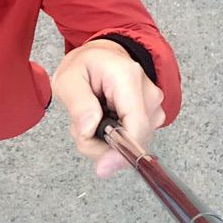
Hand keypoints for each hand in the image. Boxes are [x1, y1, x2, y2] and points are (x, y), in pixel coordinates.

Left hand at [51, 39, 165, 178]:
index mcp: (127, 77)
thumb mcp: (68, 78)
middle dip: (101, 144)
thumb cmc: (85, 64)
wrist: (102, 55)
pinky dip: (113, 137)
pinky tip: (103, 119)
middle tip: (80, 126)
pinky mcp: (152, 116)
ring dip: (105, 140)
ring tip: (90, 116)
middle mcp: (148, 92)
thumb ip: (77, 103)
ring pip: (132, 143)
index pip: (135, 126)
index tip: (102, 167)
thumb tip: (89, 130)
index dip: (120, 152)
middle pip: (133, 139)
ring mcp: (154, 105)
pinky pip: (133, 139)